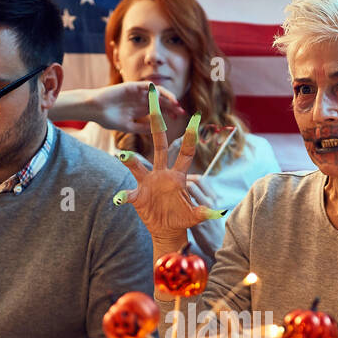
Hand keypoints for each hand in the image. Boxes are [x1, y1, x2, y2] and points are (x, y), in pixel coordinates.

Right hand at [89, 80, 184, 134]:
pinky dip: (155, 90)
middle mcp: (141, 100)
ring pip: (157, 93)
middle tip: (182, 112)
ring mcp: (137, 93)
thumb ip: (142, 127)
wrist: (94, 109)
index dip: (170, 113)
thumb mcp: (128, 126)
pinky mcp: (132, 86)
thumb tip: (157, 130)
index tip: (179, 119)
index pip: (160, 110)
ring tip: (175, 104)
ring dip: (167, 97)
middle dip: (173, 106)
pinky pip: (147, 86)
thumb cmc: (108, 118)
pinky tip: (161, 97)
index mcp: (141, 109)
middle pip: (161, 101)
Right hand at [115, 84, 217, 244]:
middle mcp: (161, 174)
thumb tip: (219, 212)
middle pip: (160, 147)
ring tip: (123, 156)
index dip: (190, 137)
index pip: (185, 153)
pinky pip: (128, 194)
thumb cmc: (182, 218)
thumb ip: (204, 212)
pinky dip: (122, 196)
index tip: (195, 118)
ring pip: (138, 167)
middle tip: (153, 108)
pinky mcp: (137, 196)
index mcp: (178, 176)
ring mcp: (148, 183)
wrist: (167, 230)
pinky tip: (118, 199)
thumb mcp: (195, 216)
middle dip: (157, 128)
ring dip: (131, 161)